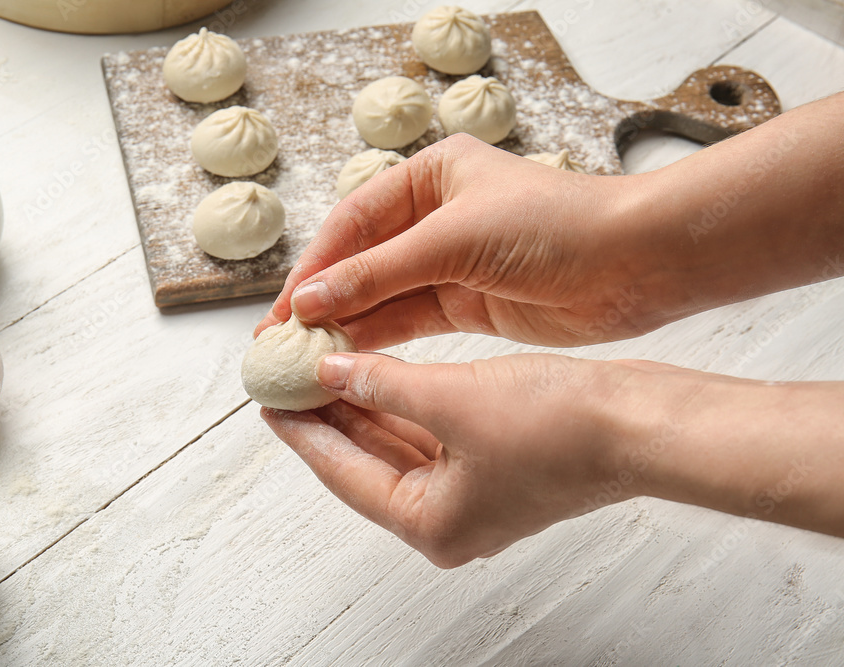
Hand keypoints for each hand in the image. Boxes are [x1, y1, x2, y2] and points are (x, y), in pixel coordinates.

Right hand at [257, 134, 655, 347]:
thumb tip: (311, 298)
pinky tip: (347, 357)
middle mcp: (437, 216)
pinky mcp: (470, 303)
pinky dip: (380, 337)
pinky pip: (412, 320)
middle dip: (322, 299)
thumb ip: (379, 272)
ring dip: (346, 324)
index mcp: (431, 176)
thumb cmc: (555, 224)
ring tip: (303, 357)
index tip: (283, 306)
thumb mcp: (455, 239)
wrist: (636, 262)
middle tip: (279, 340)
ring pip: (384, 295)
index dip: (315, 264)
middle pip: (363, 261)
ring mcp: (453, 262)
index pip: (354, 221)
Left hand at [262, 352, 843, 566]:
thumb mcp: (453, 399)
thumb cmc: (560, 425)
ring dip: (363, 407)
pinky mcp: (495, 468)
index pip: (343, 472)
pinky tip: (377, 374)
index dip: (301, 431)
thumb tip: (329, 373)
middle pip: (366, 462)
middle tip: (288, 377)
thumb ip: (381, 384)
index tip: (267, 400)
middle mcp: (447, 519)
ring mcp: (473, 495)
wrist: (644, 423)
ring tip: (322, 368)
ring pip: (397, 446)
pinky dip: (402, 405)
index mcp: (430, 523)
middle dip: (328, 416)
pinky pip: (430, 436)